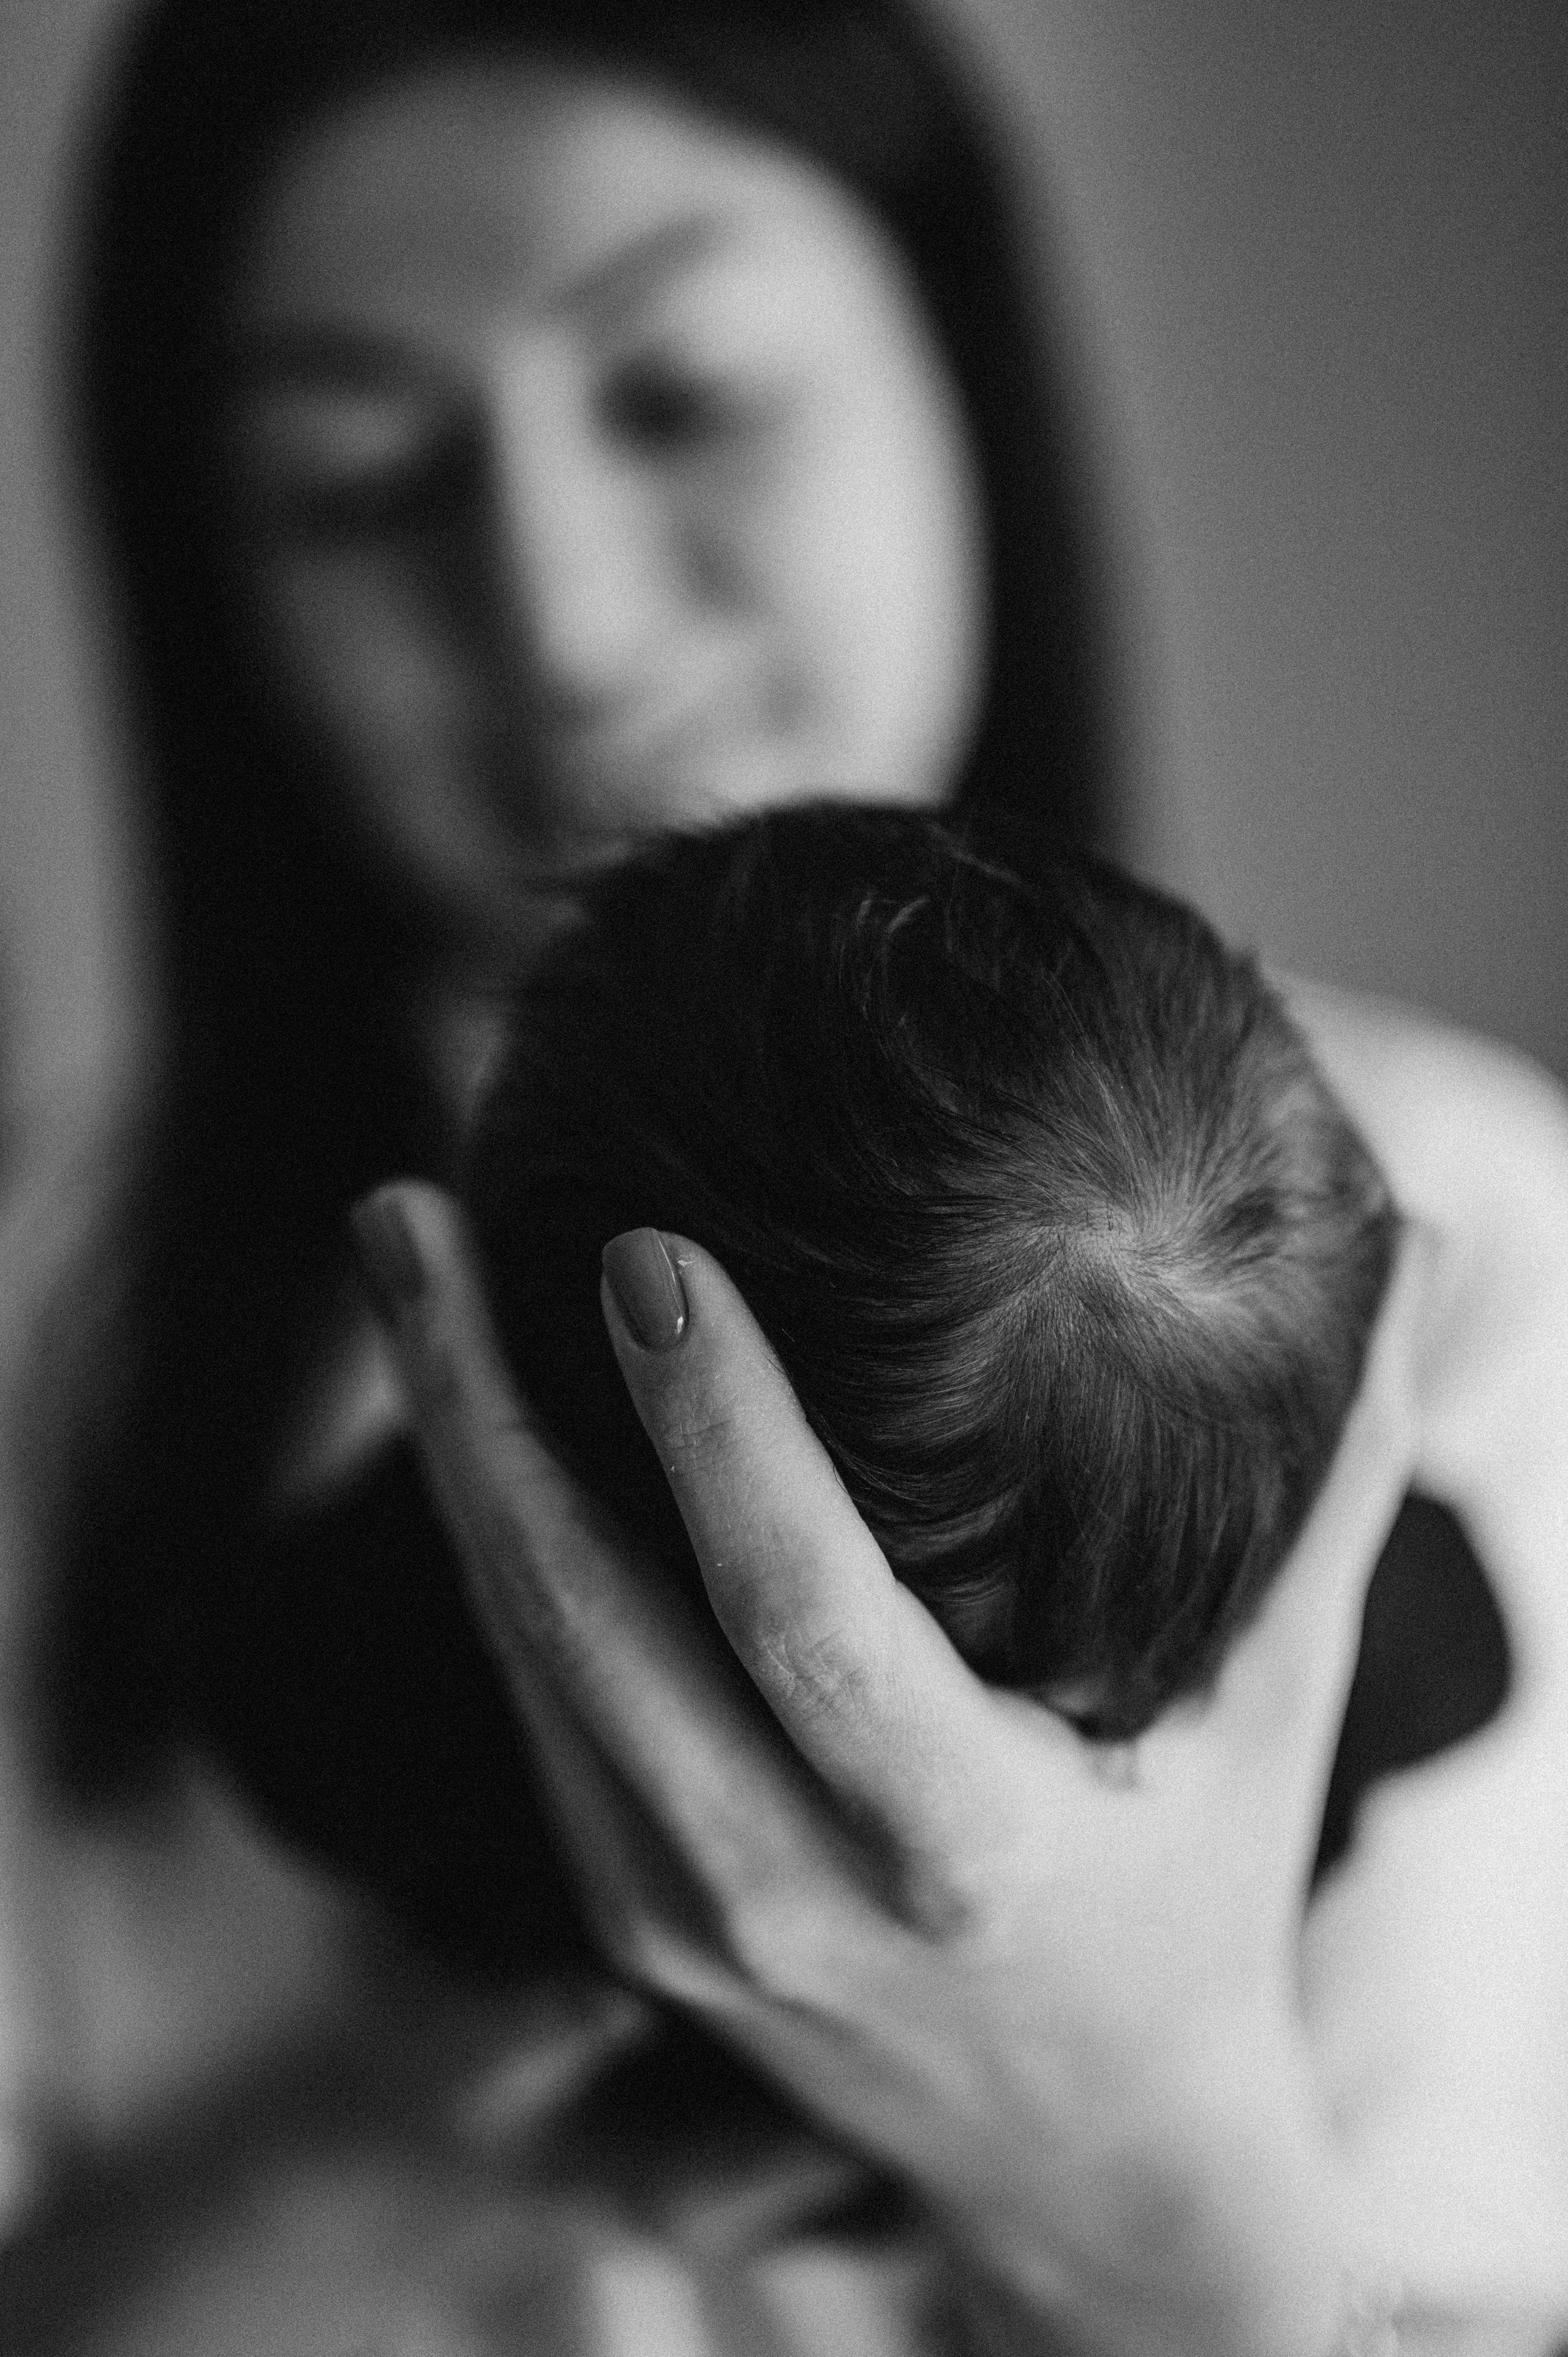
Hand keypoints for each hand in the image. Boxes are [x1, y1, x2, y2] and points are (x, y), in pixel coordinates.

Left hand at [353, 1184, 1427, 2356]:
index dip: (716, 1433)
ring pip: (518, 1649)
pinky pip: (524, 1693)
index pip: (802, 1616)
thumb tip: (1428, 1247)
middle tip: (408, 1205)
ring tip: (407, 1251)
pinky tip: (459, 1395)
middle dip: (474, 1402)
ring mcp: (679, 1913)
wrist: (1082, 2160)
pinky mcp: (622, 1911)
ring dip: (447, 1449)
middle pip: (582, 1621)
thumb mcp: (1276, 1713)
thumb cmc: (1195, 1900)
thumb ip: (1338, 1486)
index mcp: (963, 1840)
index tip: (641, 1253)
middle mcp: (790, 1889)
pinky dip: (483, 1536)